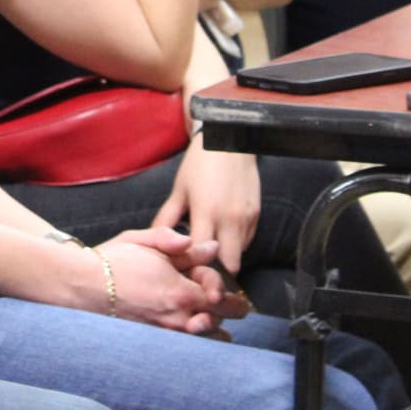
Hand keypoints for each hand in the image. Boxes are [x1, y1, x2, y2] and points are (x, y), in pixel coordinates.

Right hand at [94, 227, 250, 333]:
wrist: (81, 286)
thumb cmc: (112, 260)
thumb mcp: (146, 242)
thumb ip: (180, 244)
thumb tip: (211, 248)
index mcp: (180, 293)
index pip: (221, 299)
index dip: (224, 290)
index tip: (220, 287)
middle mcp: (176, 319)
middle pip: (218, 323)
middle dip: (228, 312)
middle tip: (234, 308)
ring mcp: (163, 334)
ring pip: (203, 341)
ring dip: (214, 332)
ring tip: (216, 326)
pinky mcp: (151, 342)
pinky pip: (184, 348)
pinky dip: (194, 342)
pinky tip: (193, 334)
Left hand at [151, 138, 259, 274]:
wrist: (230, 140)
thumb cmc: (199, 163)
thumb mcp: (179, 189)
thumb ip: (167, 218)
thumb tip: (153, 238)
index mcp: (206, 212)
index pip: (201, 255)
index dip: (192, 266)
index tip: (184, 269)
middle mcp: (229, 219)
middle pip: (229, 265)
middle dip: (216, 270)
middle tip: (201, 266)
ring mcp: (246, 218)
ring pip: (239, 254)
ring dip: (226, 256)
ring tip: (210, 249)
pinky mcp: (257, 215)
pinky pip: (247, 240)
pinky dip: (235, 243)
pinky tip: (222, 232)